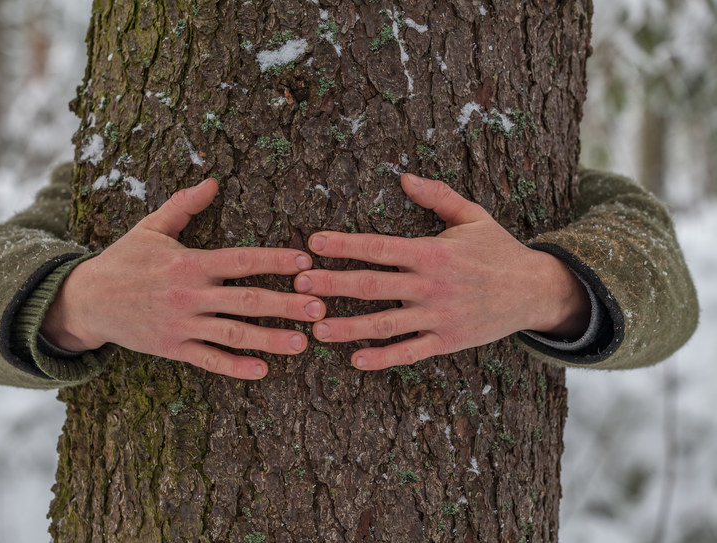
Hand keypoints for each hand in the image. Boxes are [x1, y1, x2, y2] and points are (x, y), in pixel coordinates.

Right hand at [40, 178, 325, 378]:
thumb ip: (184, 205)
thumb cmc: (123, 260)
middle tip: (320, 308)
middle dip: (286, 304)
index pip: (241, 260)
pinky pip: (208, 361)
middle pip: (246, 300)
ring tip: (303, 343)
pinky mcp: (172, 349)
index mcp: (189, 263)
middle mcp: (189, 295)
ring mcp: (181, 325)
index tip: (306, 261)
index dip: (275, 260)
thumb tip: (213, 180)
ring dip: (270, 339)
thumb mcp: (151, 227)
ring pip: (233, 334)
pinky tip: (262, 370)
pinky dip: (235, 367)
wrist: (85, 300)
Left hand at [294, 173, 590, 370]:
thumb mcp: (472, 216)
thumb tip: (403, 177)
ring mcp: (438, 315)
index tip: (313, 243)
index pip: (379, 247)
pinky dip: (383, 358)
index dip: (344, 245)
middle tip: (298, 285)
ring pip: (385, 323)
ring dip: (348, 327)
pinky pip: (410, 352)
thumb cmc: (498, 250)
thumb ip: (437, 197)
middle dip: (333, 284)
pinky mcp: (446, 341)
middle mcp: (431, 284)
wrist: (535, 290)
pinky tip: (355, 360)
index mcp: (432, 252)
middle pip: (373, 285)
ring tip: (316, 328)